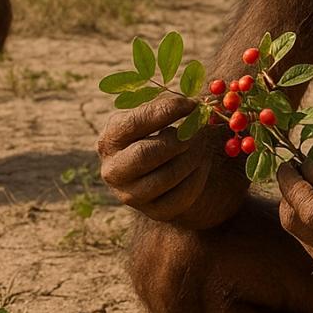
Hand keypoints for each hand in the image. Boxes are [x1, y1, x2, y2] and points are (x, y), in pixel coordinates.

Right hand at [98, 94, 214, 223]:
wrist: (157, 174)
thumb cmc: (155, 136)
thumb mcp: (152, 119)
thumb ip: (168, 107)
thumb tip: (201, 100)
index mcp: (109, 141)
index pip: (133, 124)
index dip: (165, 112)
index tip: (191, 104)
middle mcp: (113, 171)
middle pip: (146, 154)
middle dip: (178, 139)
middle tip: (199, 127)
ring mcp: (132, 195)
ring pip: (167, 176)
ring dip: (193, 155)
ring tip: (203, 142)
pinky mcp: (154, 212)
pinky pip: (182, 195)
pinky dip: (199, 175)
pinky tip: (203, 162)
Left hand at [276, 161, 312, 284]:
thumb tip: (298, 171)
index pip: (312, 214)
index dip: (292, 187)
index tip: (288, 165)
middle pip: (296, 225)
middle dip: (290, 194)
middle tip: (302, 172)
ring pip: (297, 233)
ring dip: (299, 206)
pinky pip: (307, 241)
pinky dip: (309, 221)